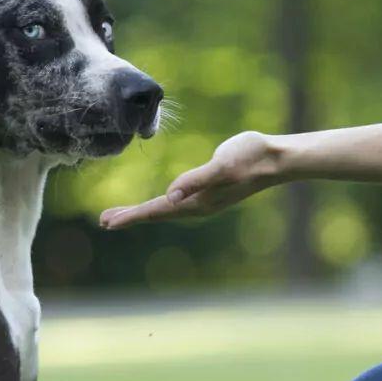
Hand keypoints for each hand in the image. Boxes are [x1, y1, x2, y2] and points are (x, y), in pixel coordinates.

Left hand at [99, 131, 285, 228]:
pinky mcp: (210, 190)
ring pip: (166, 208)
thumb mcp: (222, 166)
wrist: (277, 158)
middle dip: (130, 217)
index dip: (130, 216)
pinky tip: (162, 201)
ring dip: (143, 211)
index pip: (156, 210)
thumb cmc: (251, 158)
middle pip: (157, 213)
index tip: (106, 222)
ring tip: (122, 214)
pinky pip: (177, 200)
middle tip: (104, 221)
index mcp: (197, 202)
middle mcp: (198, 205)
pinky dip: (160, 203)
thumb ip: (196, 180)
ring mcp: (204, 200)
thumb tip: (170, 195)